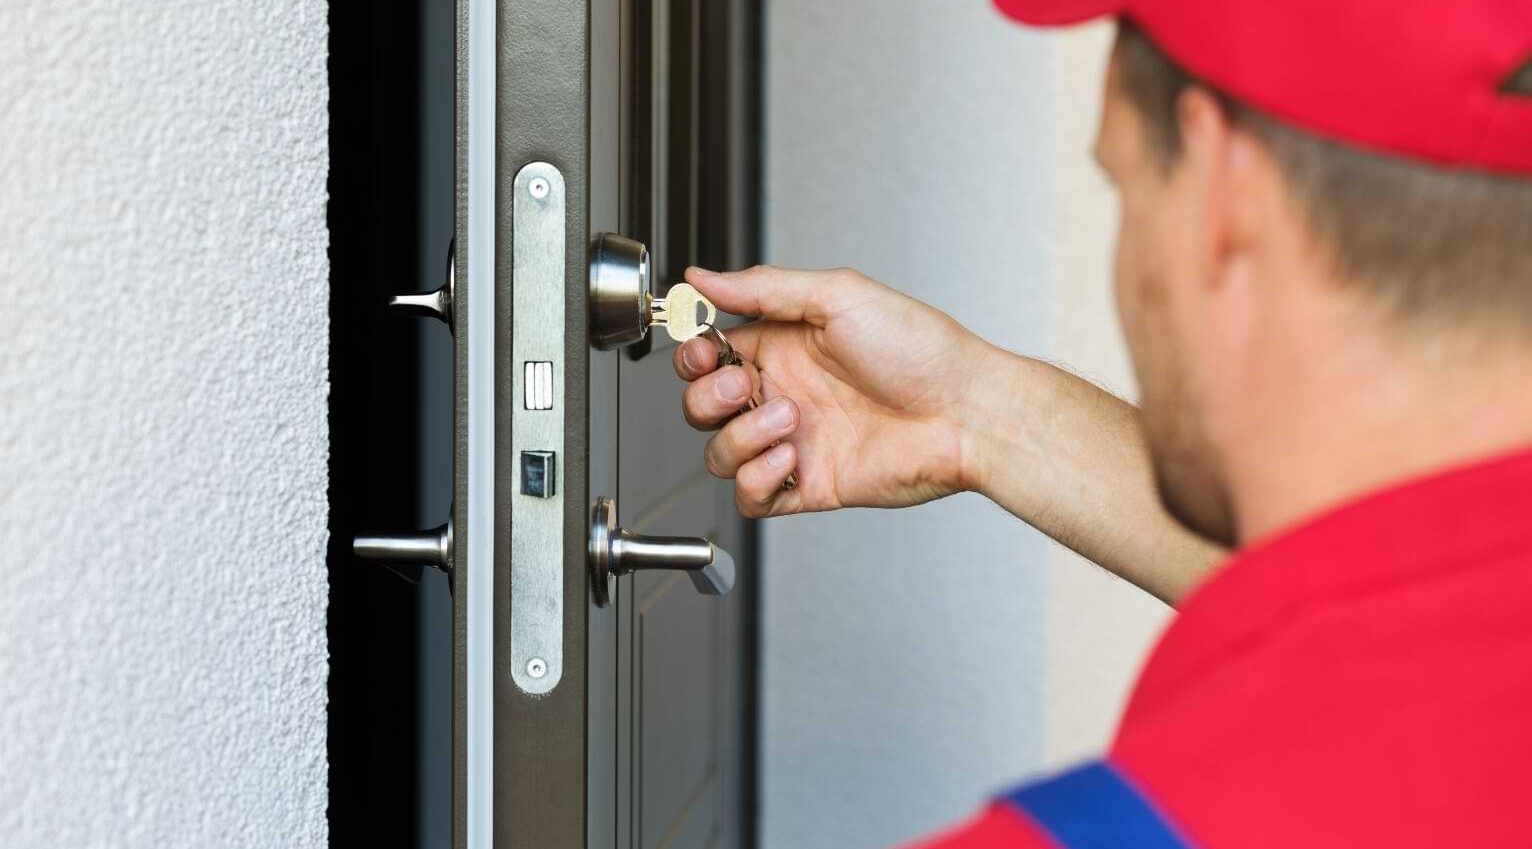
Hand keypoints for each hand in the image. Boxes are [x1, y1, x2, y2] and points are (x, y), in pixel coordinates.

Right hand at [674, 265, 999, 517]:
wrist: (966, 411)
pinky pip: (751, 496)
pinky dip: (756, 479)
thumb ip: (764, 288)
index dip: (693, 355)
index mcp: (784, 346)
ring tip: (789, 422)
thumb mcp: (839, 294)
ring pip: (719, 453)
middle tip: (746, 388)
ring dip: (740, 437)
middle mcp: (784, 393)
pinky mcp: (808, 484)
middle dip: (708, 397)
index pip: (708, 354)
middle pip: (702, 406)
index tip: (702, 350)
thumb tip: (702, 276)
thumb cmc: (922, 349)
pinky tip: (788, 458)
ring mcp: (793, 442)